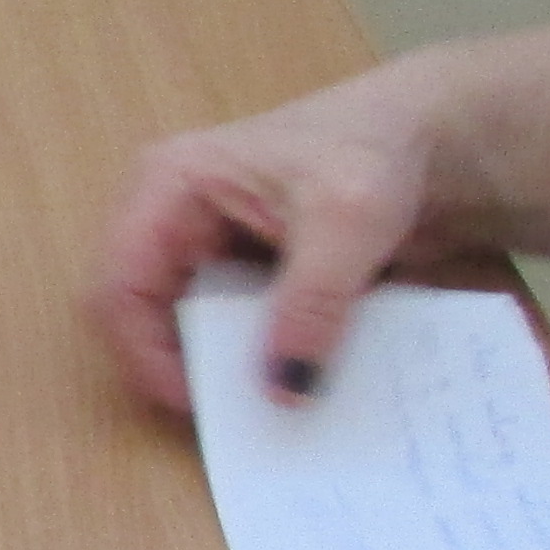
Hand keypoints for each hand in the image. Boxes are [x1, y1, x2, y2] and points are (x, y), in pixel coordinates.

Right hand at [87, 57, 476, 416]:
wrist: (428, 135)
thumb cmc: (373, 150)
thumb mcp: (349, 222)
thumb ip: (313, 303)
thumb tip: (284, 392)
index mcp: (167, 186)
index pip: (121, 287)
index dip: (146, 354)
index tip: (201, 405)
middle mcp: (168, 218)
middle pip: (140, 316)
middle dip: (180, 366)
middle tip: (235, 415)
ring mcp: (201, 248)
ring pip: (180, 329)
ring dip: (217, 369)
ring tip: (268, 404)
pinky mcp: (236, 273)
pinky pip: (223, 330)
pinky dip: (249, 360)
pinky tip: (290, 380)